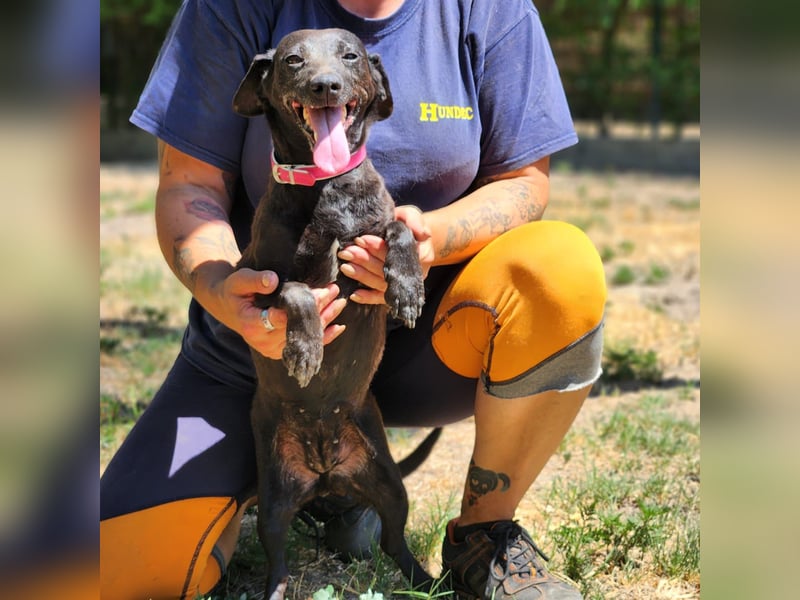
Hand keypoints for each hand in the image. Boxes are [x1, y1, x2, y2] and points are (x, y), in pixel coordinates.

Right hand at [207, 268, 346, 358]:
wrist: (229, 307)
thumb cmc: (235, 290)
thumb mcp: (239, 280)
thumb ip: (254, 280)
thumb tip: (272, 280)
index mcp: (251, 324)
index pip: (282, 318)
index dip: (303, 306)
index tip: (320, 292)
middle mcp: (262, 341)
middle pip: (297, 327)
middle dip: (318, 308)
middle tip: (334, 291)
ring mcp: (271, 349)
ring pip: (304, 336)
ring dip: (325, 319)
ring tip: (340, 302)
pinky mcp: (280, 351)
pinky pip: (304, 345)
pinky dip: (323, 337)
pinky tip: (338, 327)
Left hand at [337, 205, 433, 304]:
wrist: (410, 238)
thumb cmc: (407, 224)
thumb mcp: (411, 215)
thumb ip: (414, 220)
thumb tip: (422, 233)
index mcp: (420, 254)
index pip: (396, 252)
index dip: (378, 247)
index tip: (360, 239)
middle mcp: (413, 273)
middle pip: (387, 269)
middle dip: (365, 260)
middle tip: (347, 252)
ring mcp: (403, 285)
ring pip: (381, 283)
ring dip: (362, 276)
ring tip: (345, 267)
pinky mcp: (395, 291)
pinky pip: (381, 298)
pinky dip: (368, 297)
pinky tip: (354, 294)